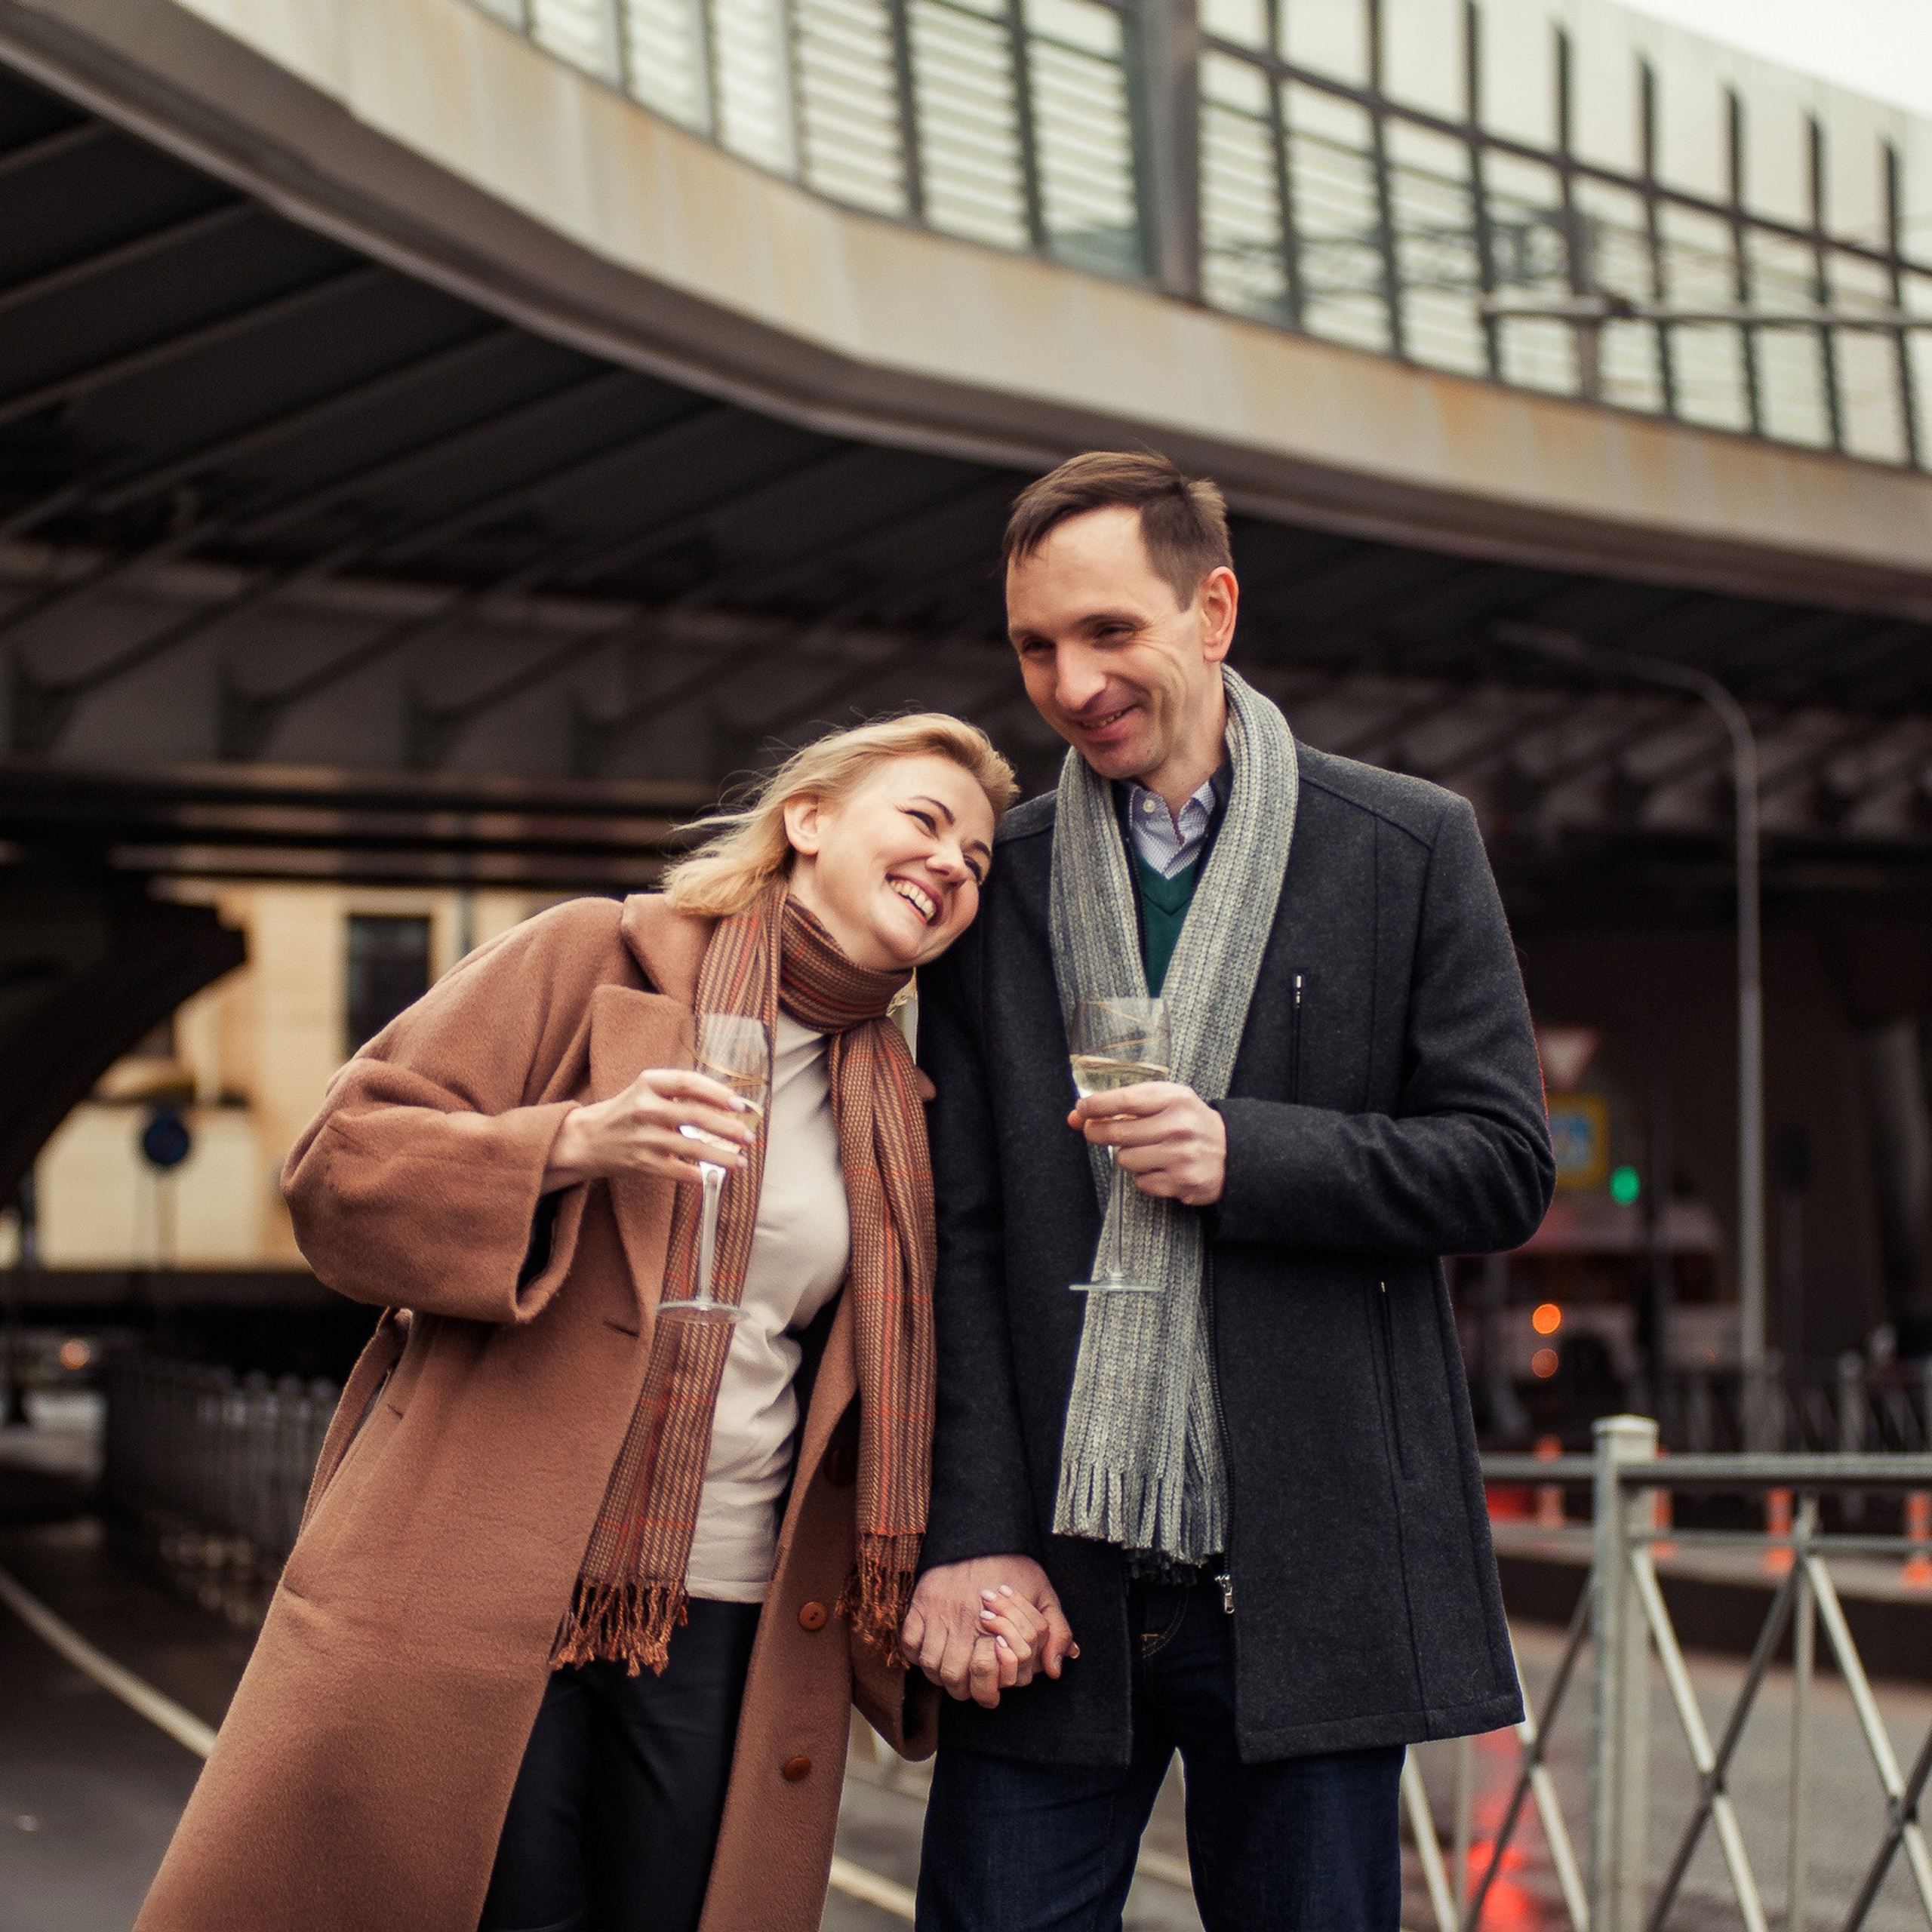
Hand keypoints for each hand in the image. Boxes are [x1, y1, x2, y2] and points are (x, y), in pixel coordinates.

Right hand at [542, 1069, 755, 1193]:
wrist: (587, 1139)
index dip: (718, 1093)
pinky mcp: (641, 1162)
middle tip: (749, 1136)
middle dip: (728, 1128)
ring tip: (741, 1161)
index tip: (740, 1104)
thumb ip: (681, 1091)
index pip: (689, 1083)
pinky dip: (698, 1174)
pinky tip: (713, 1176)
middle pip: (695, 1116)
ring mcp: (643, 1136)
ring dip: (721, 1156)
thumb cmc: (627, 1111)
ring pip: (691, 1147)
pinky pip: (677, 1170)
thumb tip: (728, 1102)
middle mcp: (645, 1107)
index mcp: (649, 1083)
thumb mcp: (648, 1090)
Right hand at [901, 1556, 1076, 1707]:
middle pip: (953, 1677)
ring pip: (931, 1665)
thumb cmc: (1014, 1566)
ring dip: (939, 1674)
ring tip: (951, 1671)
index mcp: (995, 1623)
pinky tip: (931, 1650)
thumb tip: (1055, 1670)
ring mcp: (938, 1613)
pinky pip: (909, 1642)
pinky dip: (916, 1654)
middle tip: (968, 1686)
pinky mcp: (920, 1604)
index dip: (987, 1692)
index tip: (990, 1692)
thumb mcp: (1044, 1594)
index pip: (984, 1675)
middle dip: (962, 1689)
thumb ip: (1056, 1632)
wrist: (983, 1533)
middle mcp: (964, 1622)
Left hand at [1069, 1082, 1226, 1205]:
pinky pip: (1141, 1182)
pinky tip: (1161, 1167)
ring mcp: (1180, 1156)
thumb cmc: (1190, 1122)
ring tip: (1146, 1150)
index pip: (1125, 1100)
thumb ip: (1125, 1104)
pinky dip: (1144, 1176)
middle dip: (1097, 1132)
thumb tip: (1076, 1115)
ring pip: (1125, 1160)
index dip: (1096, 1105)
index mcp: (1175, 1099)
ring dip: (1128, 1156)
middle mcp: (1179, 1126)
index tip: (1081, 1109)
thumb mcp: (1167, 1101)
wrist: (1233, 1152)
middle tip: (1094, 1131)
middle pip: (1118, 1133)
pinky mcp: (1182, 1183)